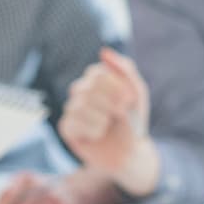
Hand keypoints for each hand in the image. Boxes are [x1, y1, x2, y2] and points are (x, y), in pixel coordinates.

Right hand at [59, 48, 158, 196]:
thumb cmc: (133, 122)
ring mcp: (72, 108)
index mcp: (97, 79)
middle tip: (120, 114)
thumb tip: (103, 51)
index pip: (96, 74)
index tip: (128, 101)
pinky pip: (73, 123)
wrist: (130, 153)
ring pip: (79, 105)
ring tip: (109, 125)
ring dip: (102, 118)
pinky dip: (92, 130)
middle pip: (86, 88)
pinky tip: (98, 134)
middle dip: (109, 103)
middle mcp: (81, 91)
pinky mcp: (67, 128)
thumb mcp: (137, 93)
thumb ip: (124, 69)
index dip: (114, 88)